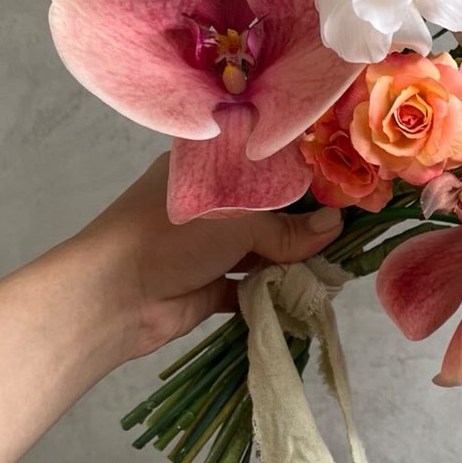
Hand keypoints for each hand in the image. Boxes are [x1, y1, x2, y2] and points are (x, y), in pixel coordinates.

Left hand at [76, 153, 344, 360]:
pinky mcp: (209, 285)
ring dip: (292, 261)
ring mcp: (207, 246)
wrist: (113, 297)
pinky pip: (252, 285)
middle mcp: (208, 204)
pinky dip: (275, 291)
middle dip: (304, 225)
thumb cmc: (170, 236)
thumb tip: (335, 227)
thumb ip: (288, 228)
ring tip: (335, 265)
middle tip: (348, 231)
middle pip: (267, 211)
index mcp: (206, 169)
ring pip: (262, 250)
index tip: (342, 185)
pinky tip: (306, 293)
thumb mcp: (238, 221)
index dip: (301, 176)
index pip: (262, 165)